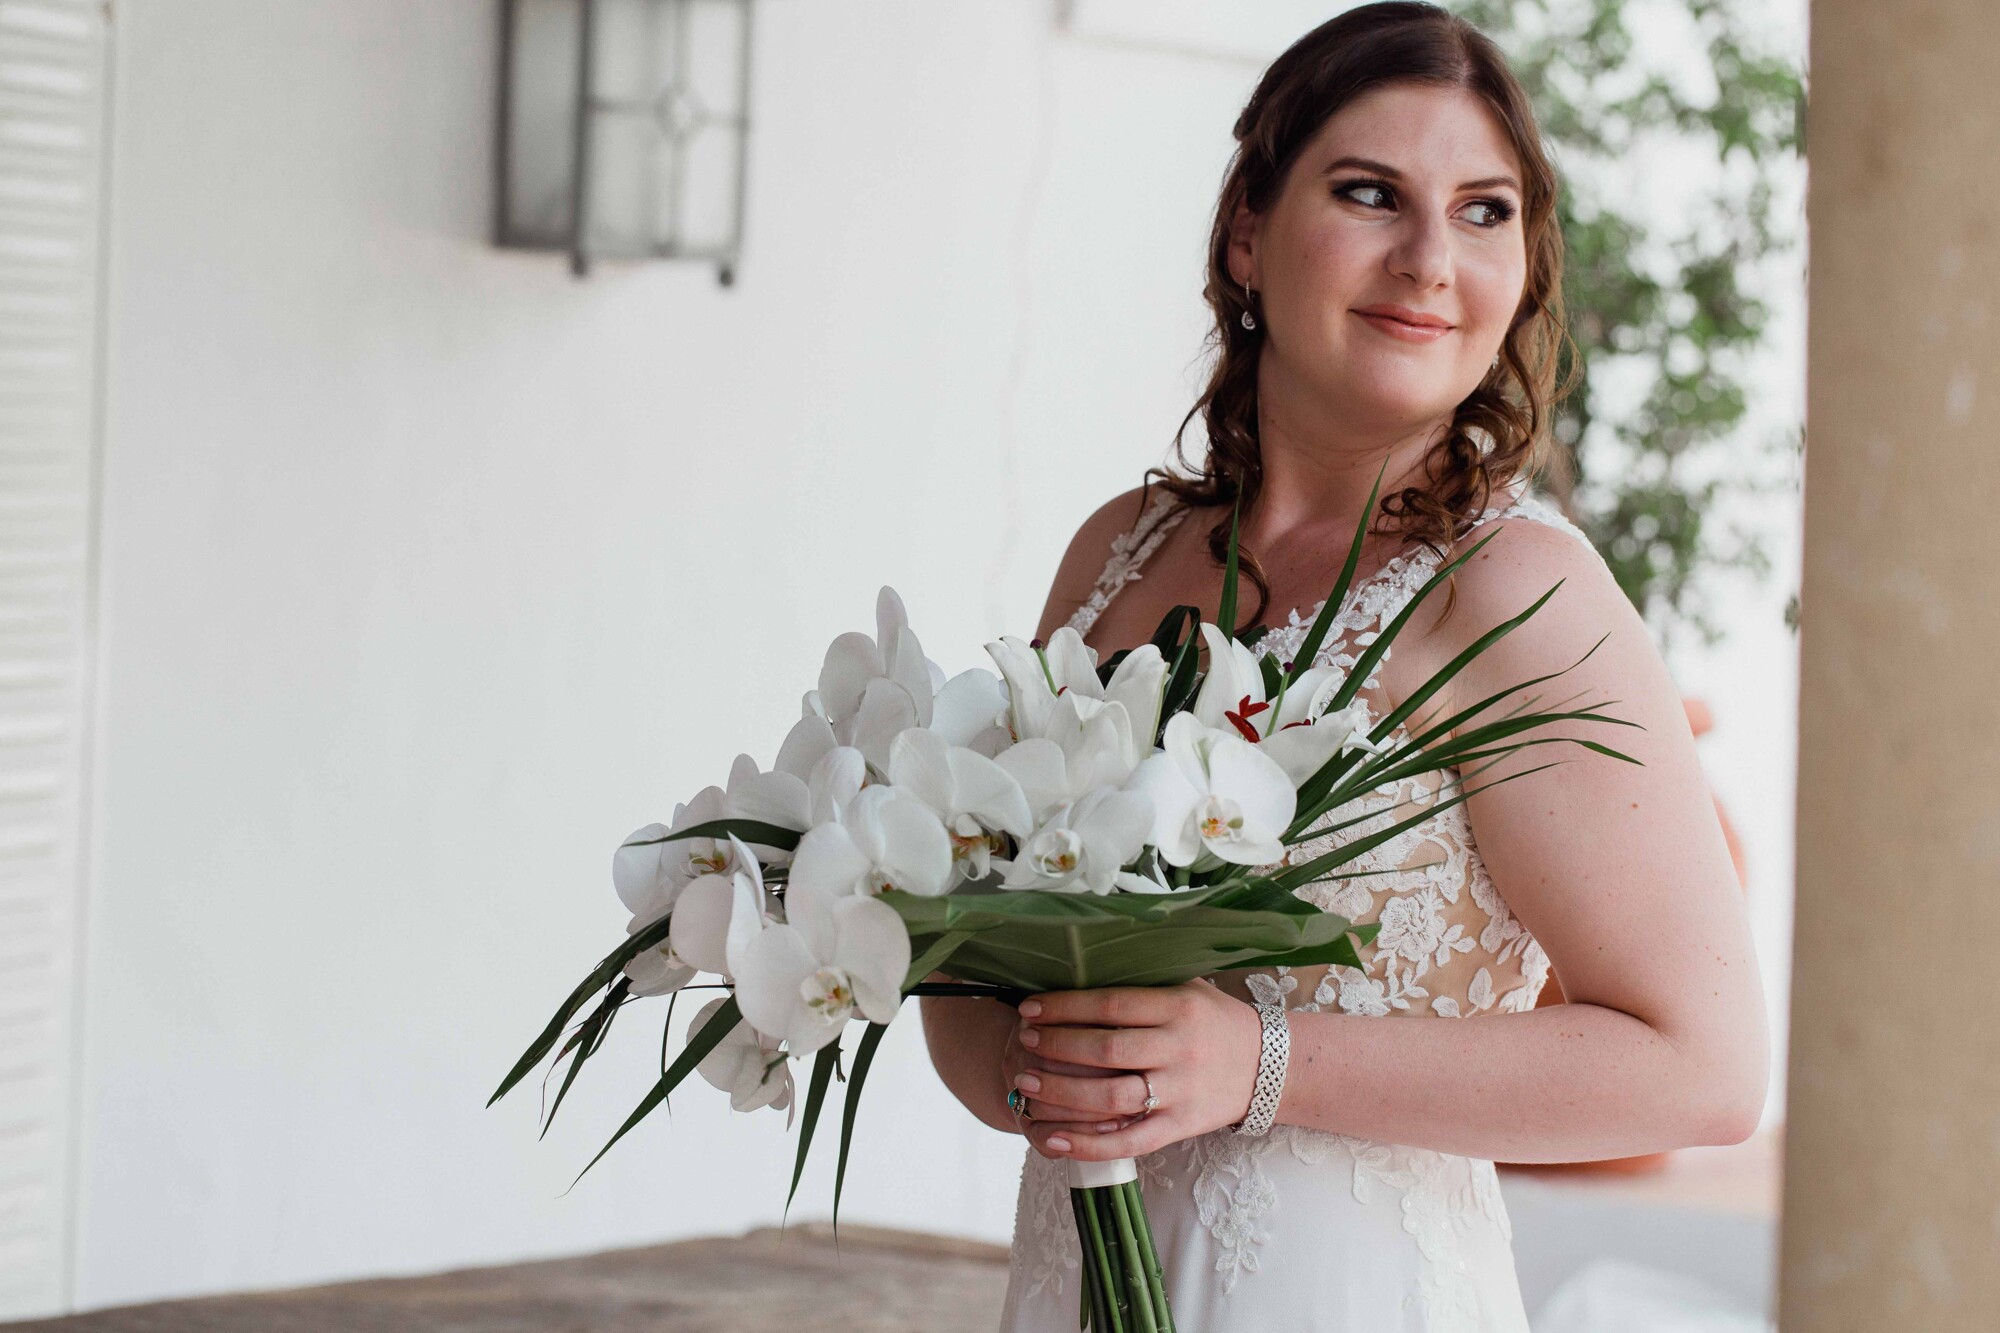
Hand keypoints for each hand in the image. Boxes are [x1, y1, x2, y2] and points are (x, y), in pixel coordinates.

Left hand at [1010, 978, 1264, 1161]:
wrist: (1269, 1067)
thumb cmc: (1214, 1021)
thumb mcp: (1188, 987)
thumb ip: (1142, 981)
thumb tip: (1078, 965)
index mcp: (1178, 1007)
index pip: (1111, 1004)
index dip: (1065, 1006)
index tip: (1030, 1008)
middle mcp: (1179, 1049)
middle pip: (1107, 1049)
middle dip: (1057, 1045)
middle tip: (1023, 1041)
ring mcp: (1180, 1093)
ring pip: (1112, 1097)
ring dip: (1062, 1091)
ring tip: (1026, 1082)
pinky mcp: (1180, 1128)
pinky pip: (1129, 1142)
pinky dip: (1088, 1144)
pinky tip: (1053, 1139)